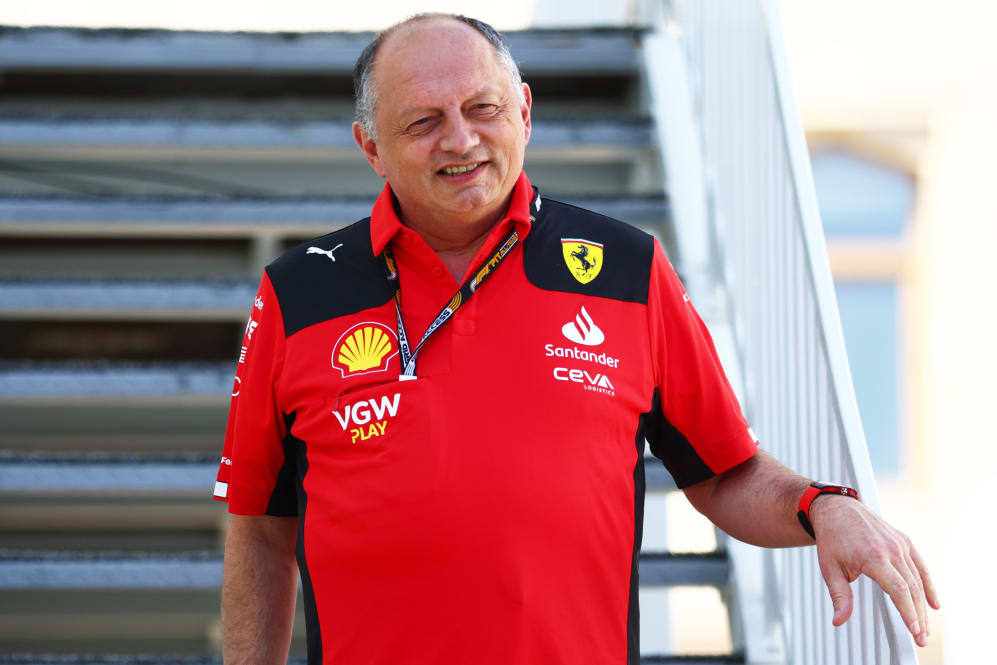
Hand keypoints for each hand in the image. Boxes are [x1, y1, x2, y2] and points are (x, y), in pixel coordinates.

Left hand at [810, 495, 939, 646]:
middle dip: (918, 616)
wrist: (836, 508)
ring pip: (918, 579)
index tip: (914, 631)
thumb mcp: (830, 568)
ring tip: (924, 628)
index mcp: (873, 556)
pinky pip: (920, 566)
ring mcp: (899, 543)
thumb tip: (838, 621)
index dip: (908, 612)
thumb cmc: (831, 538)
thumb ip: (839, 596)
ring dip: (923, 605)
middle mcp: (891, 549)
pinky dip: (928, 585)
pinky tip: (934, 603)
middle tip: (920, 639)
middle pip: (912, 588)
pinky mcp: (904, 540)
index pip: (898, 589)